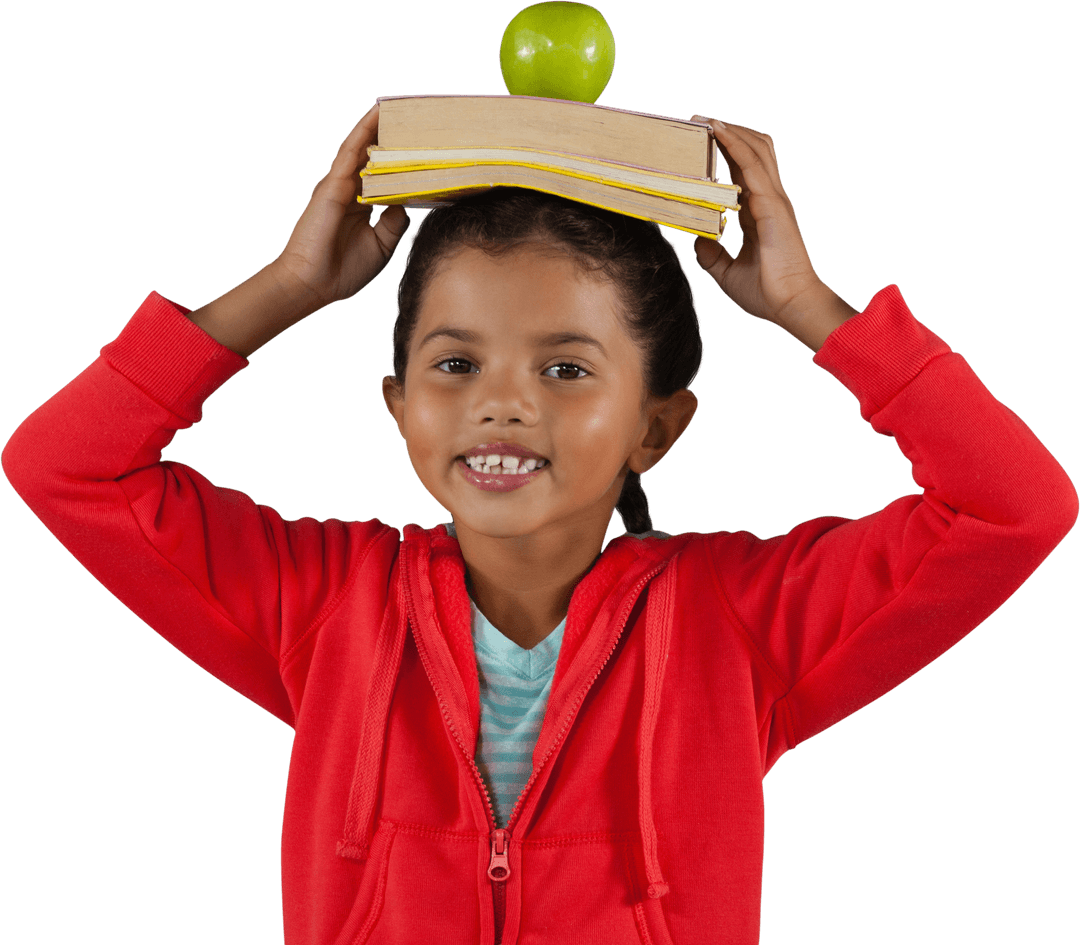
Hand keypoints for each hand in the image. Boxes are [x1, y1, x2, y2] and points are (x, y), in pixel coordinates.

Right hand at [275, 103, 411, 309]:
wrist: (313, 284)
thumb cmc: (342, 270)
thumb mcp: (381, 246)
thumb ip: (394, 223)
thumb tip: (406, 203)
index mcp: (362, 203)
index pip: (383, 173)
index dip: (399, 157)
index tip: (422, 144)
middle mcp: (350, 189)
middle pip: (373, 154)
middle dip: (390, 134)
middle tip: (414, 114)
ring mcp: (340, 185)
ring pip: (361, 146)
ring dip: (377, 124)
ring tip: (397, 104)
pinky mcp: (332, 185)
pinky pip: (349, 153)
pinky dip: (363, 133)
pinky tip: (375, 116)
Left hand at [690, 116, 823, 325]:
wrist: (790, 306)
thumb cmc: (767, 293)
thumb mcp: (727, 273)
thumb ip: (712, 256)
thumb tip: (698, 240)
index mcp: (759, 212)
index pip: (743, 169)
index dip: (725, 149)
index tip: (701, 136)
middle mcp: (769, 199)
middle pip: (751, 151)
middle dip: (726, 132)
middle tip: (697, 121)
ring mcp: (773, 199)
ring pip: (754, 149)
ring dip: (729, 131)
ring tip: (704, 120)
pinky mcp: (773, 205)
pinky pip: (753, 165)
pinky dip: (735, 144)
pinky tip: (718, 131)